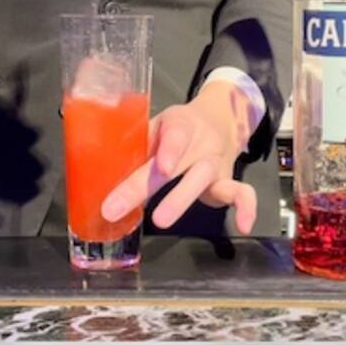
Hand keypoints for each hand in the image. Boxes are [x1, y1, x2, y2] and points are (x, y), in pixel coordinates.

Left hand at [101, 81, 258, 234]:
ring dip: (181, 199)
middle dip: (146, 187)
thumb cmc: (180, 128)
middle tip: (117, 208)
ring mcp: (215, 163)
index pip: (176, 133)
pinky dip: (246, 207)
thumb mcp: (159, 126)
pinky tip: (243, 226)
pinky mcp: (227, 181)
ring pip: (204, 178)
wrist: (223, 118)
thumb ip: (136, 146)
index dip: (169, 150)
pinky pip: (241, 192)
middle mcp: (201, 142)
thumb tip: (99, 170)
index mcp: (180, 124)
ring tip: (160, 221)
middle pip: (178, 164)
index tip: (160, 166)